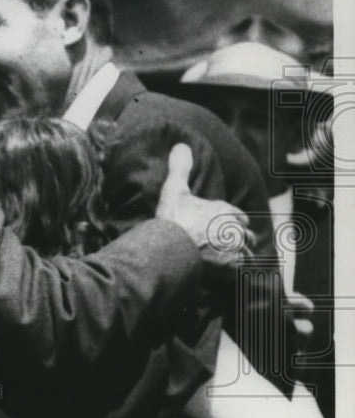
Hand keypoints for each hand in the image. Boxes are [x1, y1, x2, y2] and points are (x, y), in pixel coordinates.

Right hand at [157, 144, 252, 267]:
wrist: (169, 246)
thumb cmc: (172, 218)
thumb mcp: (174, 188)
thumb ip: (180, 167)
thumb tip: (181, 145)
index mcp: (225, 209)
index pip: (241, 217)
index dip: (234, 222)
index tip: (225, 227)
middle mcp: (235, 227)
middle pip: (247, 235)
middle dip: (240, 239)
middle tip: (229, 245)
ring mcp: (235, 247)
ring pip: (248, 253)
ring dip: (241, 256)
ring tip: (232, 260)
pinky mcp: (232, 266)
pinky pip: (242, 269)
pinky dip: (237, 270)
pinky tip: (229, 272)